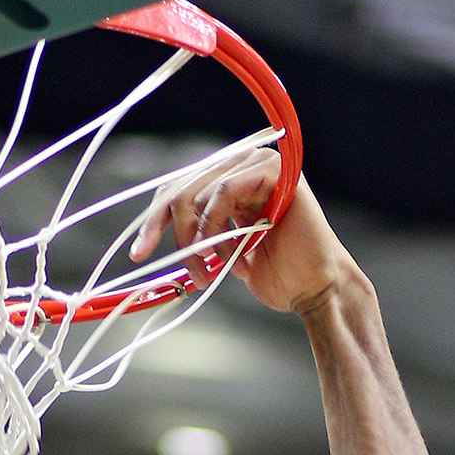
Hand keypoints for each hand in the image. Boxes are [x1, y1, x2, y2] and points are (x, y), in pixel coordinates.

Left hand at [131, 156, 358, 315]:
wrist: (316, 289)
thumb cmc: (279, 275)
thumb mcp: (223, 255)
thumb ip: (196, 238)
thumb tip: (152, 239)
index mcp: (230, 183)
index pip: (176, 189)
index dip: (153, 220)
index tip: (139, 252)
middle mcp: (242, 166)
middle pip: (180, 187)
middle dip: (171, 232)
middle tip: (184, 269)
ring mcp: (258, 164)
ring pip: (198, 192)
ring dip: (201, 240)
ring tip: (217, 268)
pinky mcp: (274, 171)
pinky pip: (223, 190)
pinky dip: (219, 225)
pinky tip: (233, 252)